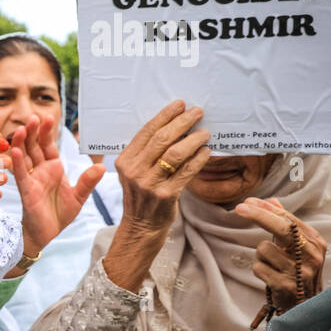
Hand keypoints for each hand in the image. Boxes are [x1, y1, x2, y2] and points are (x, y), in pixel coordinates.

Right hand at [9, 115, 104, 270]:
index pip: (48, 145)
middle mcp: (40, 170)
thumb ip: (88, 181)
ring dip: (21, 143)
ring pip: (24, 157)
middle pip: (34, 146)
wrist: (48, 233)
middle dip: (33, 132)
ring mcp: (31, 179)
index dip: (46, 132)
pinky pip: (20, 174)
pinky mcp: (26, 190)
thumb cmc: (59, 214)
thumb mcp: (79, 196)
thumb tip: (102, 166)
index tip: (47, 117)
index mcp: (54, 168)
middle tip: (33, 117)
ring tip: (21, 129)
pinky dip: (17, 163)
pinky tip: (15, 151)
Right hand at [114, 100, 211, 235]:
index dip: (165, 116)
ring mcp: (149, 183)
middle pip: (161, 139)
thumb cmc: (142, 194)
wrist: (141, 225)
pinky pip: (187, 171)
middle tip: (197, 112)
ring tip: (204, 133)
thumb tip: (174, 126)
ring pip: (175, 154)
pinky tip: (206, 151)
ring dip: (193, 140)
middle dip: (182, 122)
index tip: (180, 105)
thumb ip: (146, 152)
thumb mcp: (134, 171)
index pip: (146, 132)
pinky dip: (198, 159)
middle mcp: (134, 171)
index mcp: (124, 160)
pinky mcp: (165, 195)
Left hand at [234, 196, 326, 311]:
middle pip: (281, 229)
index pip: (289, 220)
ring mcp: (300, 271)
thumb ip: (285, 224)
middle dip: (258, 216)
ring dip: (260, 256)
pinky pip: (259, 267)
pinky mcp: (286, 285)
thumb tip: (271, 200)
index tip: (247, 202)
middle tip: (239, 208)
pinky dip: (259, 270)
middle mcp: (312, 255)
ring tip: (272, 266)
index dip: (266, 210)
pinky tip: (270, 277)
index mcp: (315, 242)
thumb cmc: (297, 271)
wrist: (306, 306)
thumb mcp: (296, 247)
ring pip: (264, 249)